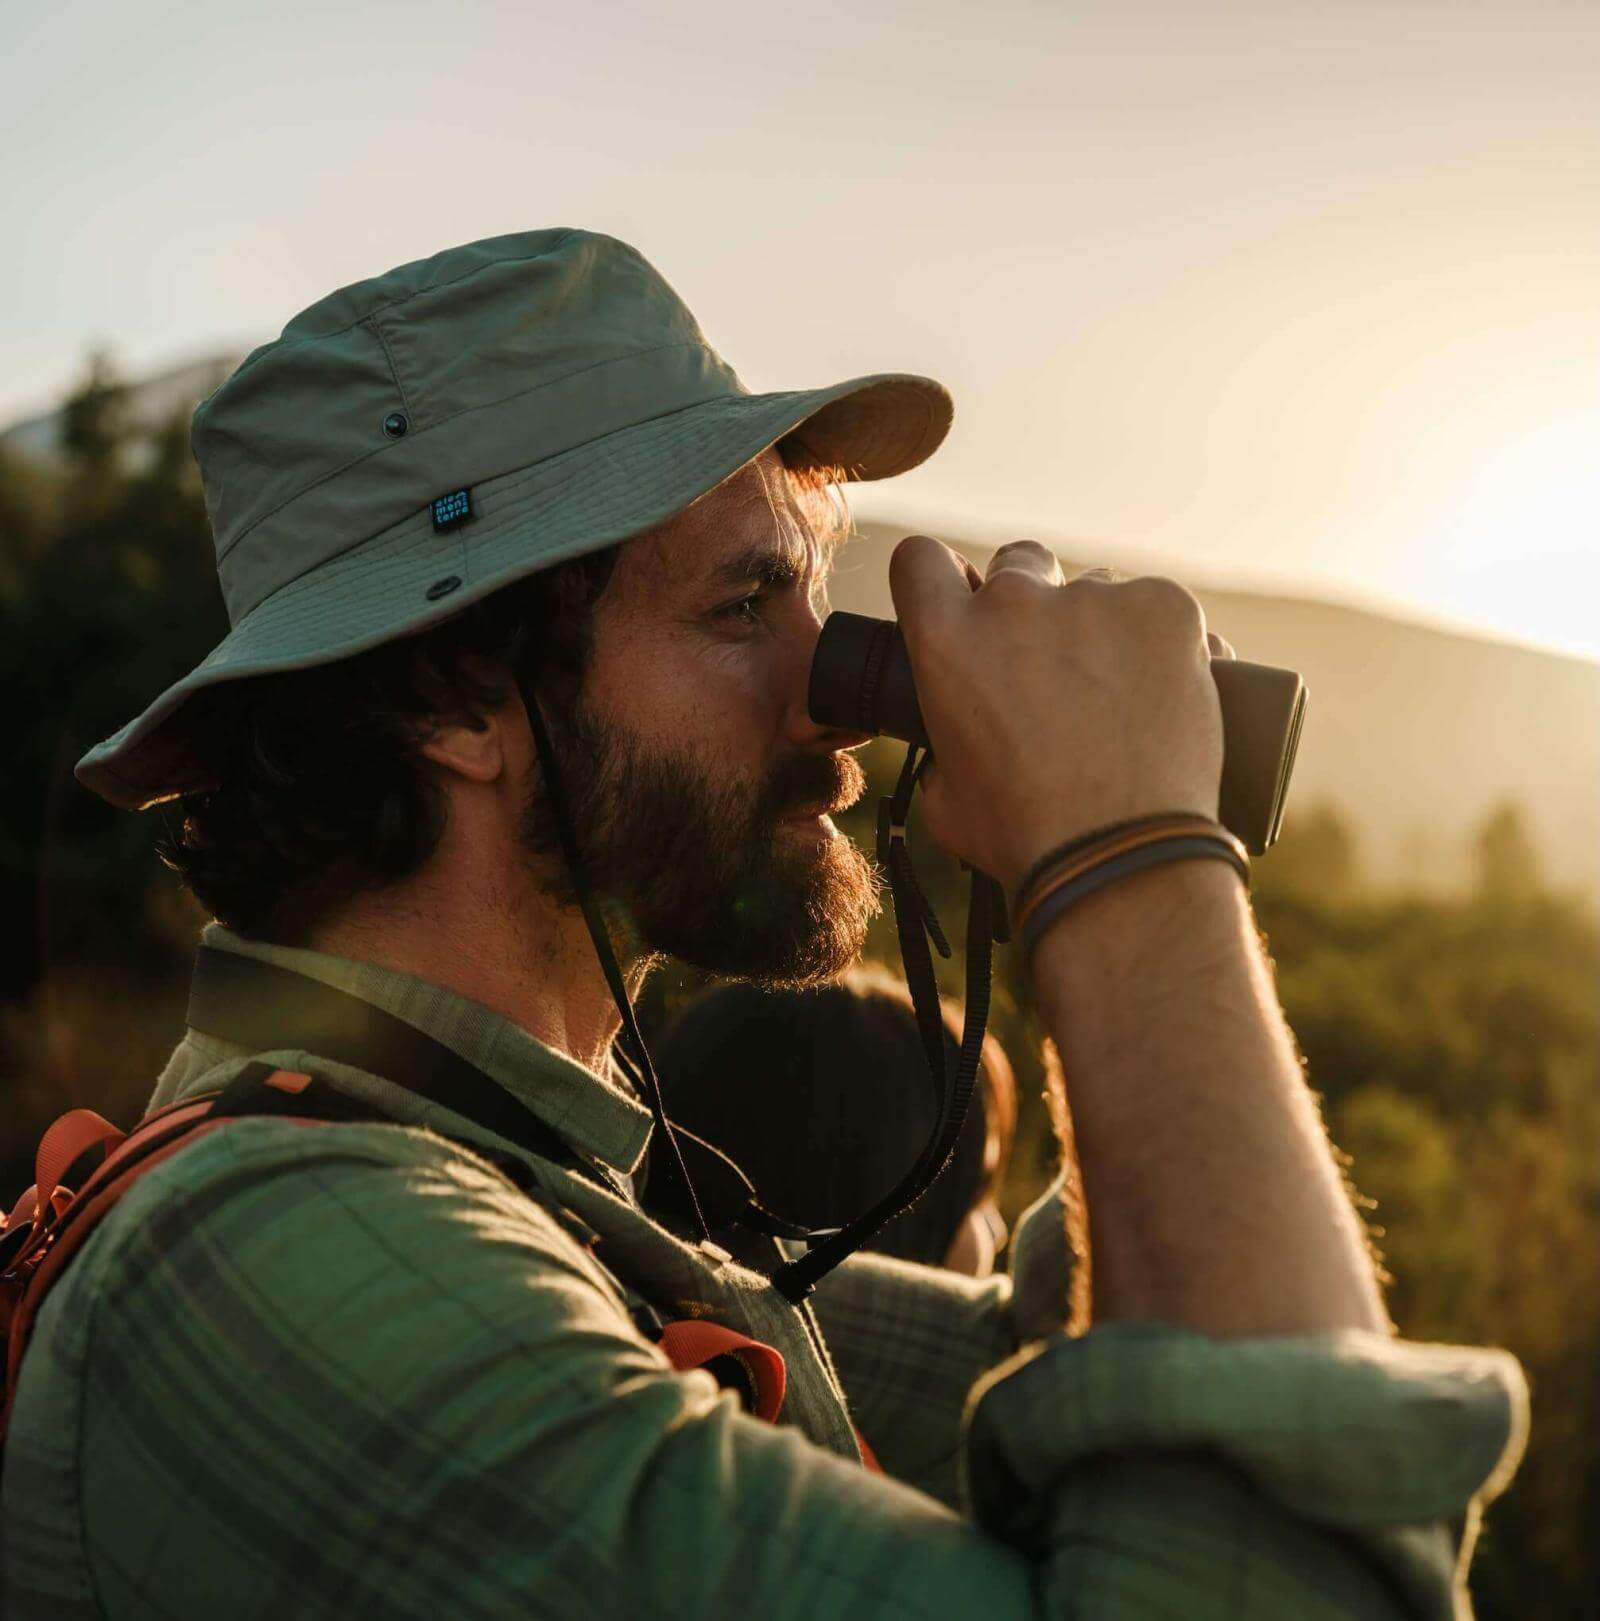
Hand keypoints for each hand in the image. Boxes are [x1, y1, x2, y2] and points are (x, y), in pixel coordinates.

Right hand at [888, 537, 1225, 892]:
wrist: (1120, 856)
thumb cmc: (1025, 839)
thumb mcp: (944, 798)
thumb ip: (940, 748)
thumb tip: (954, 745)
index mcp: (945, 641)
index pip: (920, 560)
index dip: (940, 580)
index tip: (964, 605)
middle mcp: (1014, 603)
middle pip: (1019, 562)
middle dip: (1033, 603)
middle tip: (1056, 669)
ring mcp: (1095, 598)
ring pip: (1097, 590)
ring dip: (1102, 629)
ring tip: (1123, 701)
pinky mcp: (1166, 607)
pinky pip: (1159, 607)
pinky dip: (1165, 642)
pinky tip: (1166, 694)